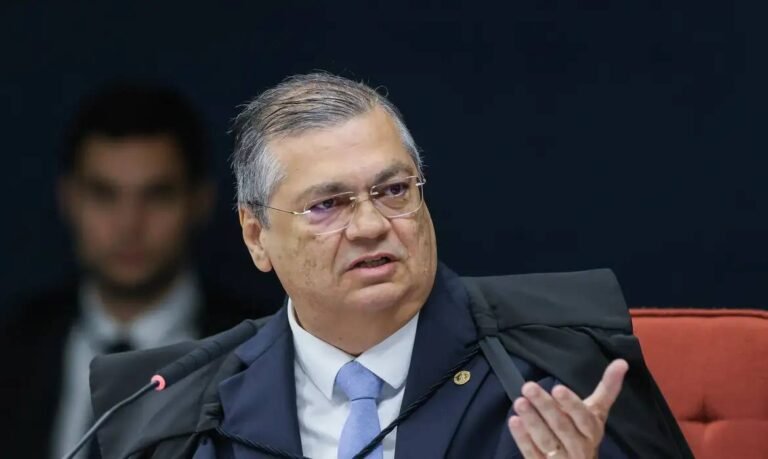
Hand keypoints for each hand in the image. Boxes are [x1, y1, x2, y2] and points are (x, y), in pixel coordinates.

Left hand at [507, 359, 627, 458]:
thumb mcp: (597, 412)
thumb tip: (622, 362)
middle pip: (562, 426)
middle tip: (528, 387)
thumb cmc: (585, 432)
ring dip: (532, 421)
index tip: (557, 388)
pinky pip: (532, 453)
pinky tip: (514, 421)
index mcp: (591, 430)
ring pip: (547, 440)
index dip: (571, 404)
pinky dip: (523, 438)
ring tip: (519, 402)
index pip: (583, 417)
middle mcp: (579, 446)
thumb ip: (607, 388)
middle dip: (545, 406)